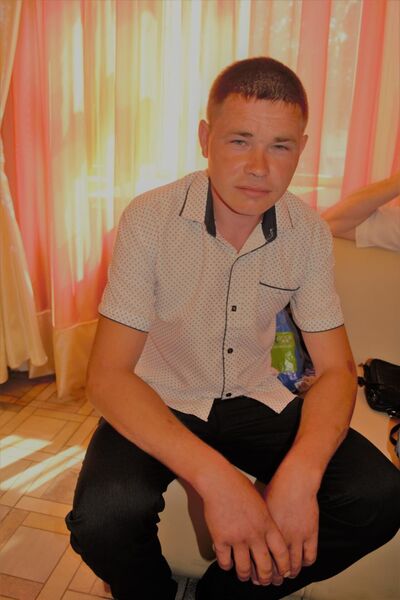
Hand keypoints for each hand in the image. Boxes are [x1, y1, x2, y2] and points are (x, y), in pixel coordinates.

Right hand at [203, 469, 289, 585]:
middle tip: (263, 581)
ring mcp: (237, 538)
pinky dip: (227, 566)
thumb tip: (268, 533)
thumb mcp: (261, 501)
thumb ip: (266, 520)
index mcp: (267, 524)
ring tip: (244, 576)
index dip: (283, 567)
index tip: (282, 572)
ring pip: (244, 568)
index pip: (281, 553)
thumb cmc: (239, 486)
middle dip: (265, 578)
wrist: (219, 481)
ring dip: (245, 575)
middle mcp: (254, 534)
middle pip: (264, 566)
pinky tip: (228, 564)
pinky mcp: (220, 539)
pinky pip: (225, 561)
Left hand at [264, 467, 318, 580]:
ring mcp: (297, 537)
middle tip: (272, 580)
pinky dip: (305, 563)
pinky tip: (301, 562)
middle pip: (277, 567)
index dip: (259, 570)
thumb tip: (248, 532)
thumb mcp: (259, 506)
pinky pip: (310, 556)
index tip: (257, 574)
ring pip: (294, 565)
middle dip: (273, 577)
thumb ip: (256, 523)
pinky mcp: (311, 534)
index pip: (261, 560)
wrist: (296, 480)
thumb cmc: (276, 488)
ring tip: (287, 575)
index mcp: (266, 531)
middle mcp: (281, 537)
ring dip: (290, 573)